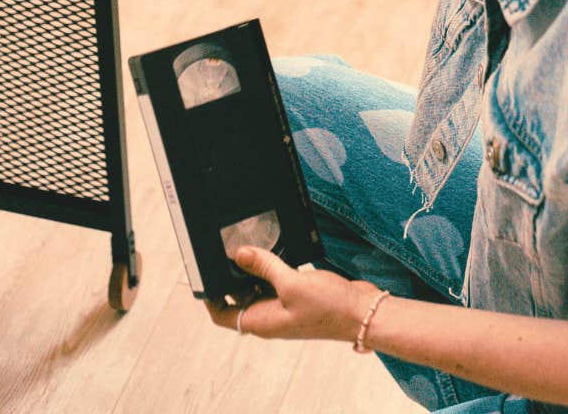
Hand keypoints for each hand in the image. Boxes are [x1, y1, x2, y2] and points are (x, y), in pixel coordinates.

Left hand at [204, 246, 379, 343]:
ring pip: (258, 288)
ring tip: (249, 245)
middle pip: (239, 298)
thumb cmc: (329, 307)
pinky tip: (275, 250)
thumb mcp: (292, 283)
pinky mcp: (297, 298)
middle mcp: (270, 317)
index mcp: (262, 322)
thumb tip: (239, 254)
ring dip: (253, 270)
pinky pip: (277, 282)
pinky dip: (272, 268)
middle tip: (226, 250)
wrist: (363, 313)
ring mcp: (284, 308)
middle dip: (231, 277)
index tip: (204, 274)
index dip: (210, 297)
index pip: (223, 314)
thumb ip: (265, 266)